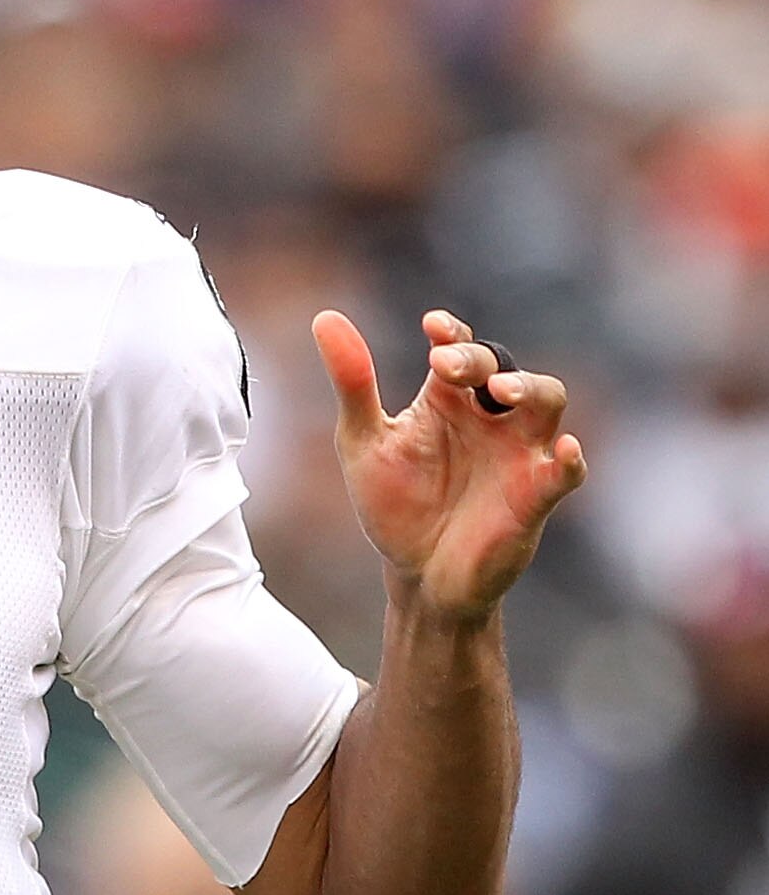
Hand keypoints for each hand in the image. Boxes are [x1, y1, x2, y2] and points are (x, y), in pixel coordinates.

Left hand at [313, 307, 585, 626]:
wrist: (418, 575)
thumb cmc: (395, 504)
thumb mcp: (364, 443)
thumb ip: (353, 384)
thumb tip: (324, 318)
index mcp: (447, 399)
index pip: (459, 349)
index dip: (452, 334)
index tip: (433, 327)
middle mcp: (488, 417)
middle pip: (502, 367)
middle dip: (478, 360)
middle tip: (445, 365)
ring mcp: (517, 452)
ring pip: (546, 401)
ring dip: (531, 388)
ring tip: (502, 390)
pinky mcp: (537, 495)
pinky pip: (565, 471)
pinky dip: (569, 459)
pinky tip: (564, 449)